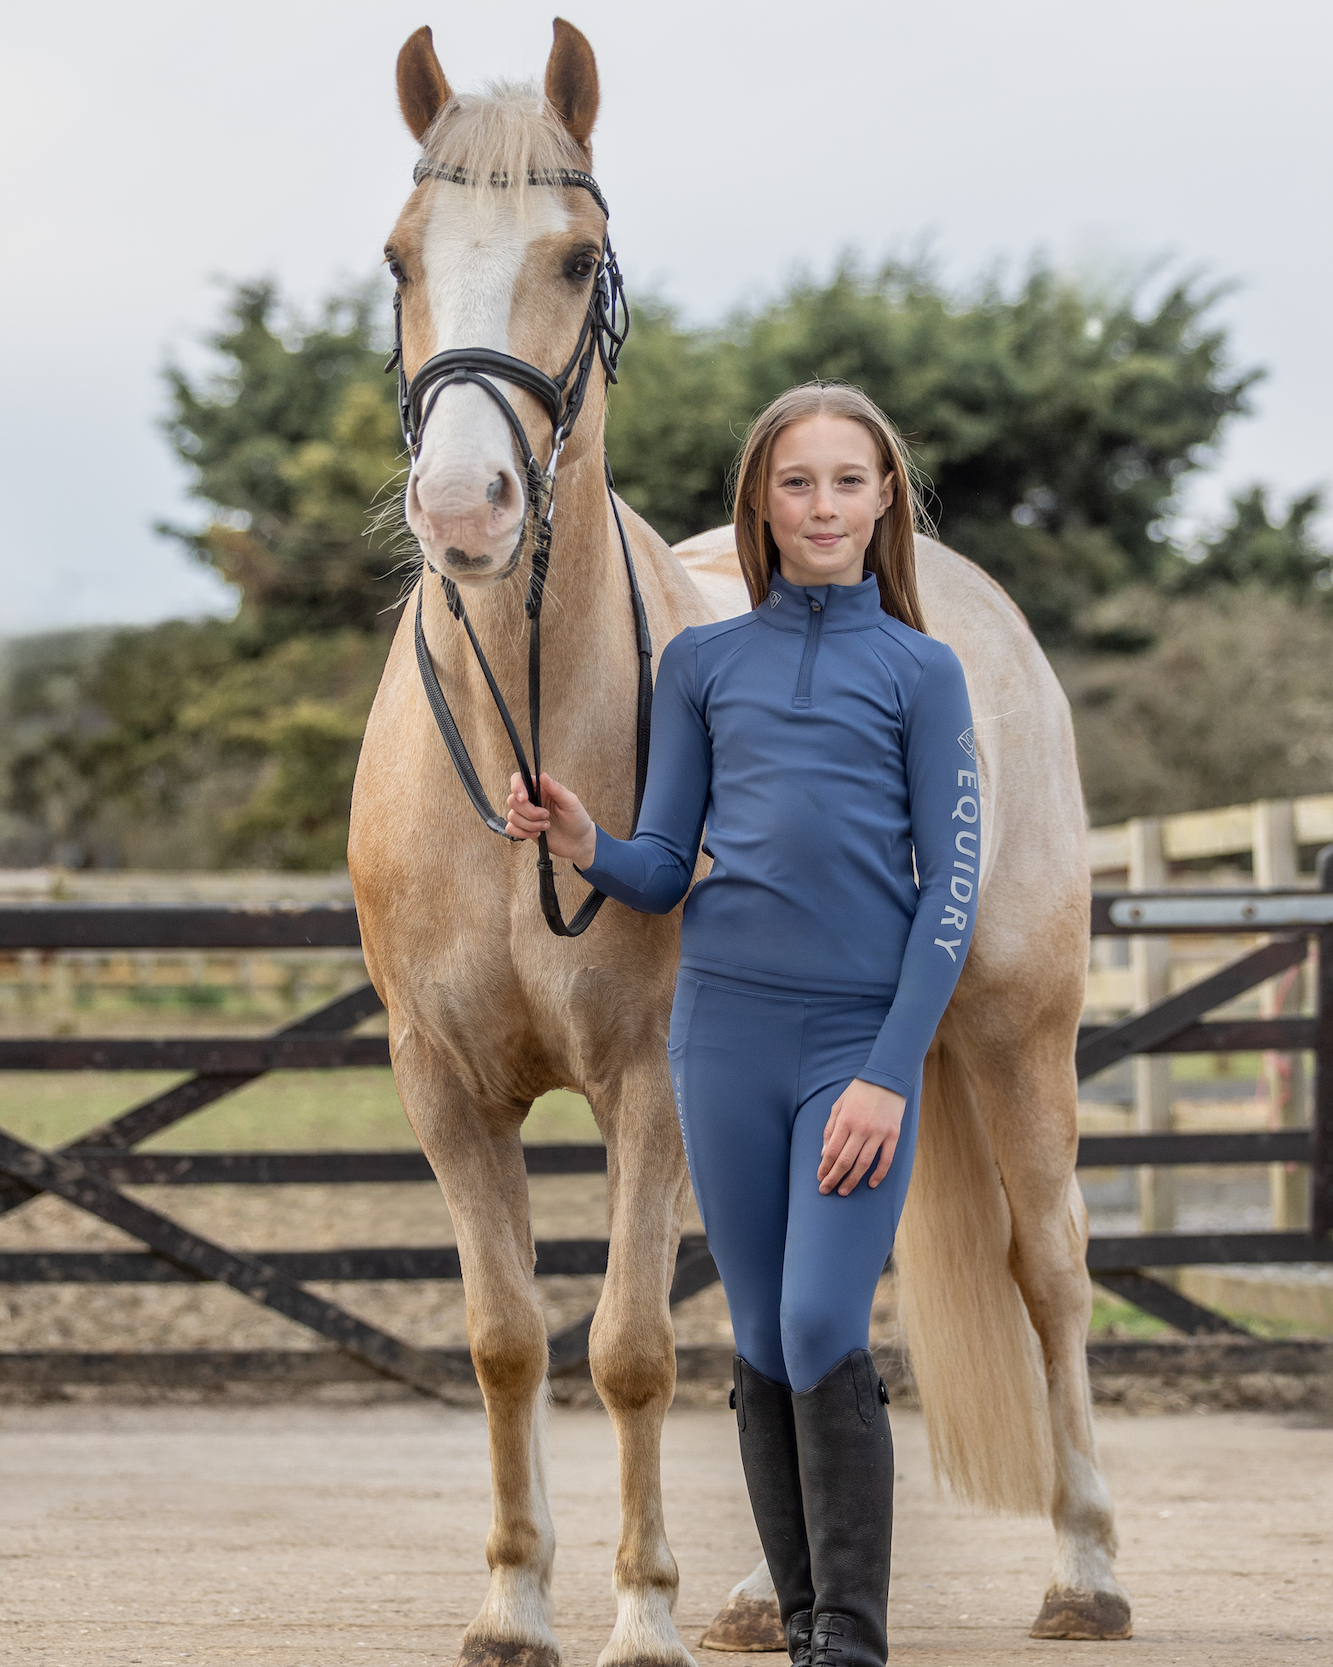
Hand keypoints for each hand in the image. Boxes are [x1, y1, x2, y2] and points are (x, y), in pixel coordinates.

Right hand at [505, 771, 596, 868]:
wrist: (577, 842)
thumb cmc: (576, 819)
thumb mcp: (571, 802)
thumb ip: (556, 789)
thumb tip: (542, 775)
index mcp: (541, 789)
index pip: (519, 779)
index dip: (517, 787)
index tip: (525, 799)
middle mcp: (531, 800)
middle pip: (512, 800)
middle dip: (529, 812)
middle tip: (547, 816)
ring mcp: (526, 815)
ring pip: (512, 816)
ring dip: (530, 824)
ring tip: (546, 826)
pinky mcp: (524, 829)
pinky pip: (511, 829)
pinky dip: (523, 833)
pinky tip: (538, 834)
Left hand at [818, 1079, 905, 1195]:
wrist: (886, 1079)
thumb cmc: (858, 1092)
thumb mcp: (838, 1105)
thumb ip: (830, 1129)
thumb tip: (823, 1154)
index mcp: (845, 1120)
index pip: (831, 1151)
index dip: (824, 1168)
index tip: (820, 1178)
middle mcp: (861, 1128)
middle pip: (845, 1161)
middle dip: (834, 1178)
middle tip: (826, 1190)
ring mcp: (879, 1133)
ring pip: (864, 1164)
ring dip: (852, 1180)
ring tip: (843, 1191)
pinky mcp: (893, 1135)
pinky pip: (886, 1159)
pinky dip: (879, 1174)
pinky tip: (870, 1184)